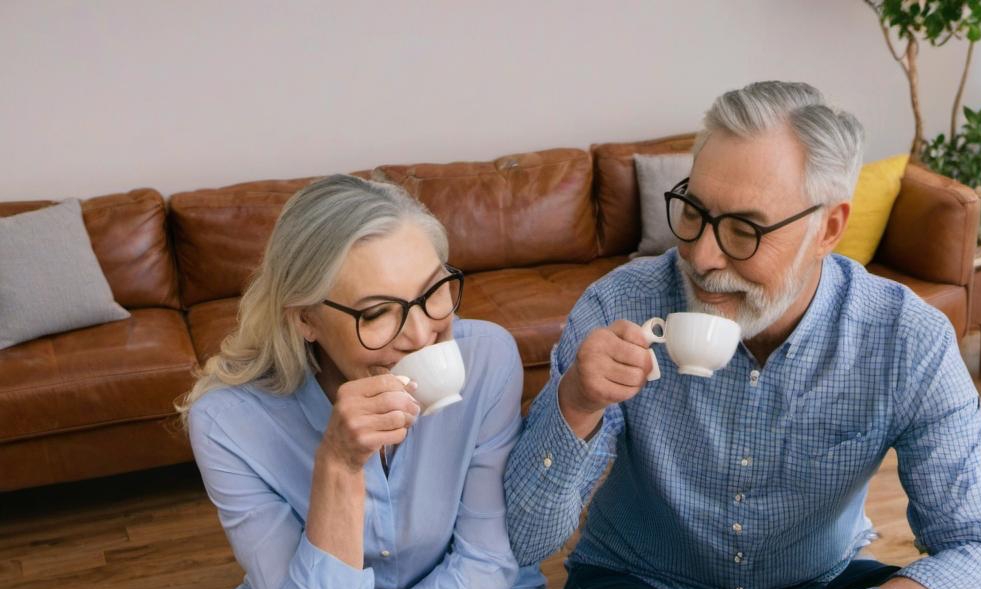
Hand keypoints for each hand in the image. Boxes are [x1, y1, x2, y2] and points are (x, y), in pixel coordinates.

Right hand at [319, 374, 420, 471]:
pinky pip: (396, 434)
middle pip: (393, 399)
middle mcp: (350, 406)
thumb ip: (383, 390)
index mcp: (348, 391)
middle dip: (409, 404)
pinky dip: (401, 433)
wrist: (337, 454)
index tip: (408, 395)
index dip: (401, 387)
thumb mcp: (360, 402)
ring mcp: (357, 425)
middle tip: (414, 409)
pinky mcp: (365, 442)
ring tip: (407, 421)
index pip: (384, 381)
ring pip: (397, 417)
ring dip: (408, 419)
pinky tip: (396, 433)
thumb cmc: (352, 423)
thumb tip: (411, 383)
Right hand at [558, 320, 652, 437]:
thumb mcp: (614, 339)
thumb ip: (634, 338)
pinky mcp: (596, 390)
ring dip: (637, 381)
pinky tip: (619, 387)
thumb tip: (651, 356)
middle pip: (641, 359)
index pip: (638, 336)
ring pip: (637, 377)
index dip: (643, 346)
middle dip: (644, 366)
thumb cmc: (603, 359)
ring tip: (625, 378)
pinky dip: (629, 391)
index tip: (635, 349)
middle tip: (635, 368)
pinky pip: (629, 392)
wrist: (579, 384)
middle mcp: (593, 349)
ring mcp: (593, 370)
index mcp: (601, 334)